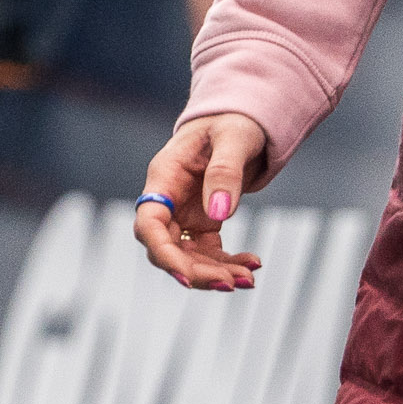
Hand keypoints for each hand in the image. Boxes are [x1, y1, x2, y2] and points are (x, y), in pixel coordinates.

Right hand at [133, 114, 269, 290]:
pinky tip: (253, 264)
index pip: (149, 224)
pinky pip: (210, 253)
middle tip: (233, 283)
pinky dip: (229, 263)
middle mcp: (169, 201)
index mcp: (165, 177)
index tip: (185, 277)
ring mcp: (184, 215)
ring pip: (189, 258)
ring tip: (249, 279)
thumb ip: (225, 172)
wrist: (241, 120)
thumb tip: (221, 213)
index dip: (162, 253)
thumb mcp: (234, 137)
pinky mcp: (203, 223)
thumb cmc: (232, 121)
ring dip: (216, 273)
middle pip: (168, 249)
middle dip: (196, 272)